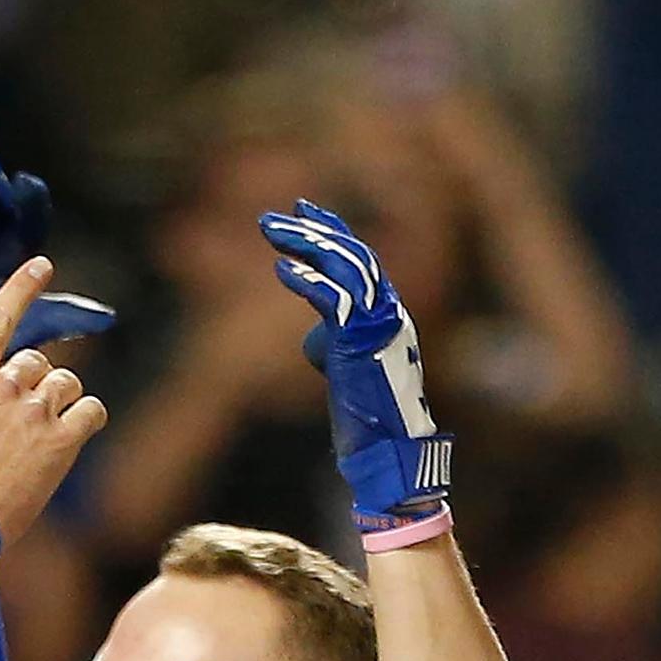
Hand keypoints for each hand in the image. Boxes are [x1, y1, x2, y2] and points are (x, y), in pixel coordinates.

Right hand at [0, 256, 107, 544]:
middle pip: (36, 360)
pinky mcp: (60, 443)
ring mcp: (34, 414)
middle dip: (31, 380)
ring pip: (66, 382)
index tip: (42, 266)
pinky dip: (86, 417)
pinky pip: (91, 411)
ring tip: (40, 429)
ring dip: (59, 398)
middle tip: (15, 415)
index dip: (21, 287)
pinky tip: (71, 434)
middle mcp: (3, 387)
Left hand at [260, 199, 451, 523]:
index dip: (333, 230)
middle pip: (350, 255)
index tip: (303, 208)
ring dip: (305, 246)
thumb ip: (333, 343)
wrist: (386, 451)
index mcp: (387, 313)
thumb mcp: (346, 369)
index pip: (360, 258)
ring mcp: (378, 325)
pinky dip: (308, 282)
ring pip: (345, 269)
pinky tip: (282, 270)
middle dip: (310, 230)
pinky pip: (335, 302)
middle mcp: (389, 311)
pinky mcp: (361, 344)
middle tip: (272, 217)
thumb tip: (312, 335)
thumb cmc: (366, 417)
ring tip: (271, 232)